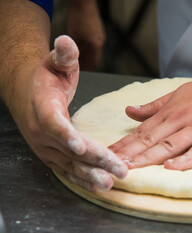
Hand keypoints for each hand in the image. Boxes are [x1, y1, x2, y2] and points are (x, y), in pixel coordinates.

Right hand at [10, 36, 126, 190]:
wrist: (26, 93)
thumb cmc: (45, 78)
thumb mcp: (55, 62)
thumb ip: (63, 54)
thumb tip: (66, 41)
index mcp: (43, 108)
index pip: (55, 124)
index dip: (67, 135)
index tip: (82, 146)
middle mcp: (43, 132)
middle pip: (69, 150)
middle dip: (95, 161)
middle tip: (117, 170)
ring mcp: (46, 147)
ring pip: (69, 165)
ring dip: (90, 176)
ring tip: (110, 184)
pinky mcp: (51, 156)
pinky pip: (67, 170)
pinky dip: (82, 179)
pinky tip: (98, 186)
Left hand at [67, 0, 104, 69]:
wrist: (83, 4)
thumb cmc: (77, 18)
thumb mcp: (74, 37)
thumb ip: (77, 50)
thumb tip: (76, 61)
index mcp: (95, 46)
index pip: (92, 63)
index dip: (85, 67)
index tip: (77, 69)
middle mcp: (100, 43)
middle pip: (94, 58)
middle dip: (86, 62)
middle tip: (76, 63)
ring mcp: (101, 37)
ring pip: (94, 51)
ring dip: (87, 54)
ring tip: (77, 53)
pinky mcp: (99, 32)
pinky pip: (95, 44)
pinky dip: (88, 47)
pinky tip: (81, 43)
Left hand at [109, 75, 191, 169]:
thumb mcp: (181, 94)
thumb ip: (155, 106)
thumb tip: (129, 111)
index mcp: (172, 111)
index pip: (142, 131)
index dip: (124, 144)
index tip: (106, 154)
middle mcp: (183, 119)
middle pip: (151, 139)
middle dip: (129, 154)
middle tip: (109, 165)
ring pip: (170, 145)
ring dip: (148, 158)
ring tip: (129, 168)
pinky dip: (186, 159)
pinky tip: (171, 167)